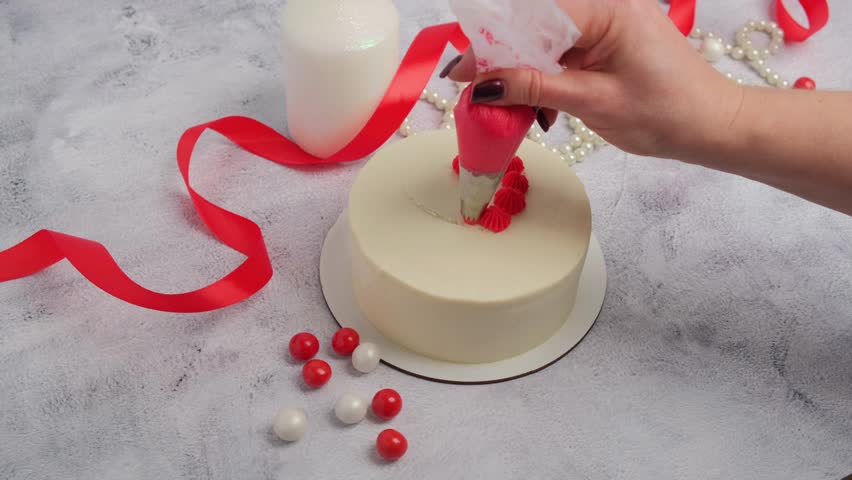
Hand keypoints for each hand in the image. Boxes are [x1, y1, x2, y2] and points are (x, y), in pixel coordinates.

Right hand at [442, 0, 742, 158]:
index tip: (461, 74)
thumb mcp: (593, 102)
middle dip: (504, 62)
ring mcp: (608, 23)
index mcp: (607, 10)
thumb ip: (534, 88)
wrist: (712, 126)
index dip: (492, 45)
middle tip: (481, 96)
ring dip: (525, 76)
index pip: (533, 18)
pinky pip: (563, 54)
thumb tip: (482, 85)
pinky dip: (546, 80)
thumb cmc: (666, 113)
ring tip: (516, 111)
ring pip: (545, 43)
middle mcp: (606, 6)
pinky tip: (542, 108)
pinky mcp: (609, 41)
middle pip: (534, 27)